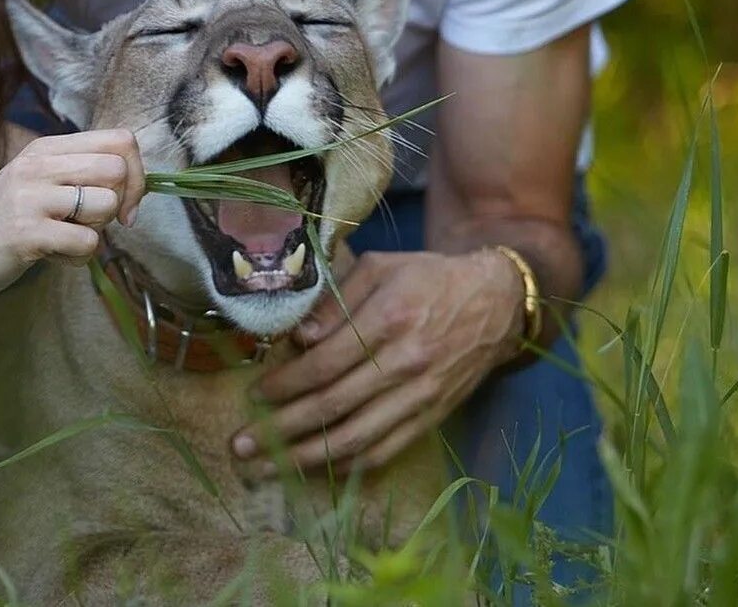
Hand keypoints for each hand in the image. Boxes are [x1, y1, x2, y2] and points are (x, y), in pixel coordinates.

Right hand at [0, 129, 144, 306]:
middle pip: (118, 170)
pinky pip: (87, 243)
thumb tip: (134, 180)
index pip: (120, 140)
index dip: (137, 172)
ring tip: (68, 239)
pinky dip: (79, 258)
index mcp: (45, 148)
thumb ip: (76, 174)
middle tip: (99, 224)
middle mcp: (37, 165)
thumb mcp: (34, 184)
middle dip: (123, 203)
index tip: (124, 202)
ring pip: (106, 204)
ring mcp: (29, 197)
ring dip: (98, 232)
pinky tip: (54, 258)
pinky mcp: (25, 233)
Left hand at [231, 249, 524, 474]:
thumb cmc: (428, 277)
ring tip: (267, 468)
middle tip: (242, 445)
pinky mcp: (431, 417)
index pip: (325, 363)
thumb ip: (337, 301)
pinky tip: (315, 468)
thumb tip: (299, 338)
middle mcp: (406, 362)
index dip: (286, 384)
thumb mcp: (380, 267)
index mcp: (390, 318)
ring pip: (356, 439)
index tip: (255, 395)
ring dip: (306, 458)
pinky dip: (346, 465)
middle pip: (334, 407)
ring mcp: (420, 395)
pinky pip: (384, 451)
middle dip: (281, 430)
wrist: (495, 303)